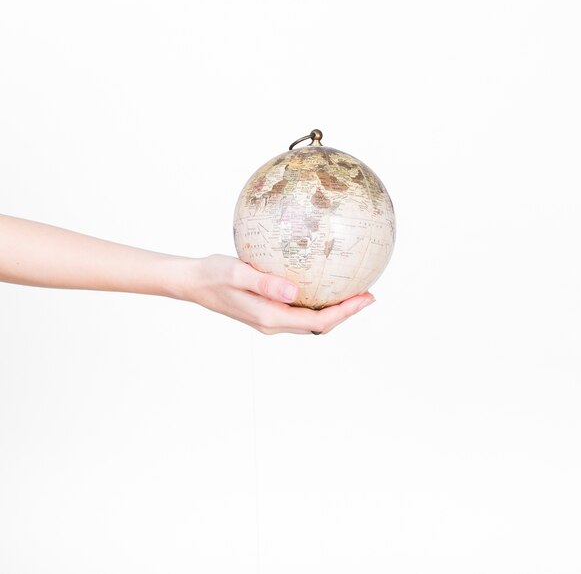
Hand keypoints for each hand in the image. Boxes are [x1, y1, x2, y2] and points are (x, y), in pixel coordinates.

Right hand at [181, 254, 375, 334]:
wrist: (193, 282)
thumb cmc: (213, 274)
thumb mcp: (238, 273)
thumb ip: (266, 283)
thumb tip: (295, 293)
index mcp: (270, 317)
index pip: (318, 322)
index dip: (345, 313)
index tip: (366, 298)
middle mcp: (273, 323)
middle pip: (319, 325)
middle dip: (346, 312)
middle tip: (368, 294)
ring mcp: (270, 319)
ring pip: (310, 320)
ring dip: (333, 309)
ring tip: (352, 290)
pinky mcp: (266, 310)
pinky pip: (299, 311)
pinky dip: (316, 303)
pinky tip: (322, 284)